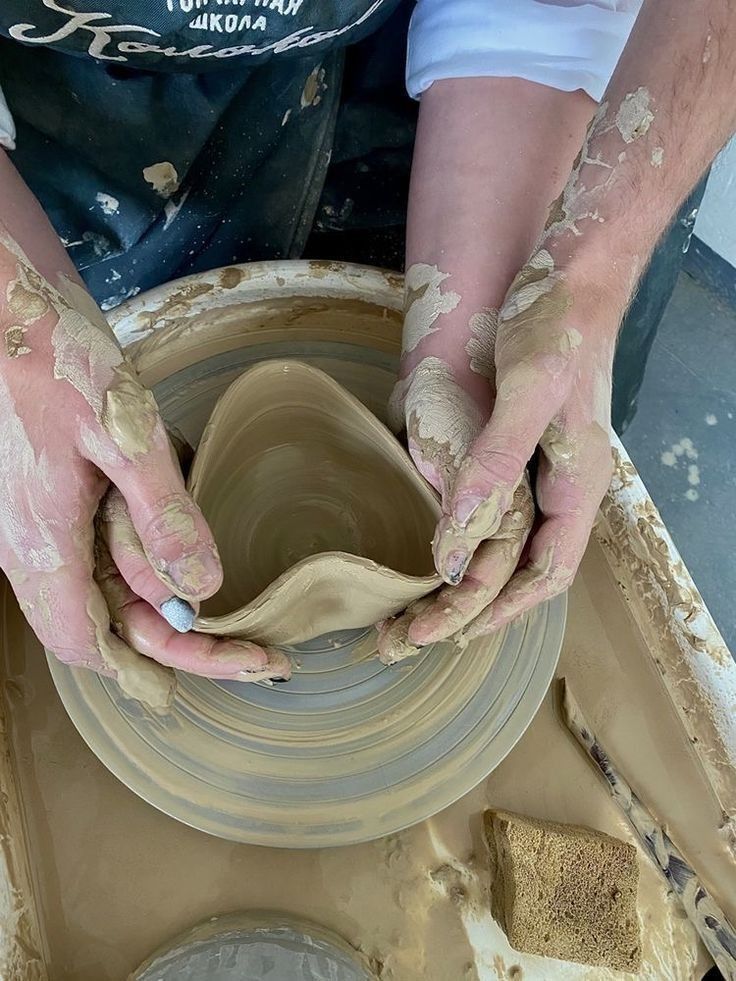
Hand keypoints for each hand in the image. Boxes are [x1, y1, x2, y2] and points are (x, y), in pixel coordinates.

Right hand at [0, 229, 287, 701]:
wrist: (0, 302)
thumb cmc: (53, 355)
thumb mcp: (125, 436)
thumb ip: (163, 516)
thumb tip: (201, 591)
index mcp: (44, 544)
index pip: (95, 645)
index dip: (157, 670)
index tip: (224, 674)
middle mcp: (29, 548)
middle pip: (102, 629)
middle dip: (176, 649)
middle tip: (250, 655)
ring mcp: (31, 526)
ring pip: (96, 595)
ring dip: (159, 613)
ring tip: (226, 624)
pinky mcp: (41, 500)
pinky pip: (88, 557)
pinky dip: (137, 573)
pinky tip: (174, 568)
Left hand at [378, 263, 535, 661]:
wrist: (573, 274)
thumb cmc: (558, 327)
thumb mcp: (529, 392)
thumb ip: (496, 467)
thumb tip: (455, 544)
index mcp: (577, 486)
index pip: (542, 577)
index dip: (497, 613)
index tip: (446, 636)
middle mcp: (564, 487)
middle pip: (521, 574)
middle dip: (470, 610)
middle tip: (410, 634)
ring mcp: (546, 469)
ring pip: (509, 549)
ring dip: (465, 581)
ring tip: (416, 606)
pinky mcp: (525, 448)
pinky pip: (500, 514)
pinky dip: (468, 542)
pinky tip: (439, 545)